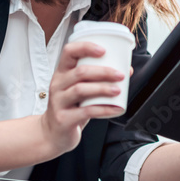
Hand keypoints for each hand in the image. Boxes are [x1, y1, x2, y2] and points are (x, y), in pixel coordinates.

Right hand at [39, 41, 125, 156]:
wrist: (53, 133)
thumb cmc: (70, 107)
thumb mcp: (80, 89)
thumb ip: (99, 79)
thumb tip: (126, 70)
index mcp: (62, 72)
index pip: (69, 51)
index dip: (86, 47)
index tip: (104, 50)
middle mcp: (57, 84)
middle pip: (80, 72)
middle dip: (103, 71)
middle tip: (120, 75)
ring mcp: (59, 101)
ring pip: (81, 90)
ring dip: (102, 88)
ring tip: (118, 90)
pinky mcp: (63, 118)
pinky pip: (86, 111)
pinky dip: (104, 109)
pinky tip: (116, 108)